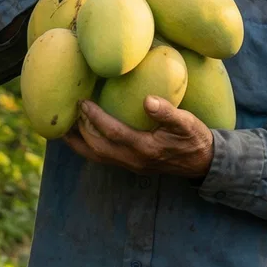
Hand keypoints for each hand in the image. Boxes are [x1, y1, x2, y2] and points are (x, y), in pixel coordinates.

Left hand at [65, 96, 214, 179]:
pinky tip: (81, 135)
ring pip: (96, 156)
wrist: (202, 162)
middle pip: (97, 147)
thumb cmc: (194, 139)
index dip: (95, 118)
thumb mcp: (187, 123)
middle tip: (68, 110)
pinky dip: (87, 147)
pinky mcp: (130, 165)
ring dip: (78, 142)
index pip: (112, 133)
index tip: (82, 102)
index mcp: (145, 148)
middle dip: (79, 129)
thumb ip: (168, 113)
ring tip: (63, 127)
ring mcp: (131, 165)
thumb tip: (147, 100)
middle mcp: (133, 161)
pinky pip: (102, 158)